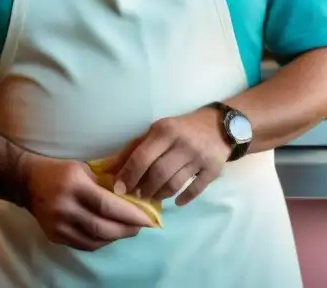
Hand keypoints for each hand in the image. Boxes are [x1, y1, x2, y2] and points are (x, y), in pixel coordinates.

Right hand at [23, 155, 152, 250]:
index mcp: (75, 185)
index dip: (129, 214)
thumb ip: (106, 182)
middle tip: (142, 226)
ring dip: (115, 237)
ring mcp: (58, 225)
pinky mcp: (55, 236)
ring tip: (129, 230)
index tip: (148, 217)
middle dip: (126, 229)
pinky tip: (110, 235)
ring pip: (94, 239)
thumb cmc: (61, 170)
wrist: (27, 181)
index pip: (106, 204)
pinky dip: (101, 242)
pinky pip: (84, 244)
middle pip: (102, 226)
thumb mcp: (84, 168)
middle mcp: (65, 207)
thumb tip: (134, 194)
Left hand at [105, 108, 229, 204]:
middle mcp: (182, 143)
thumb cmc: (180, 129)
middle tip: (137, 196)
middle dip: (144, 189)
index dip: (128, 175)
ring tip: (153, 197)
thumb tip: (109, 168)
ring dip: (160, 194)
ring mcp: (199, 157)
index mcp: (164, 131)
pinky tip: (176, 201)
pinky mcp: (213, 169)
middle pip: (158, 174)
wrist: (218, 125)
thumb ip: (134, 149)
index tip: (119, 189)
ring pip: (175, 183)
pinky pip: (196, 189)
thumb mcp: (157, 132)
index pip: (142, 157)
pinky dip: (184, 198)